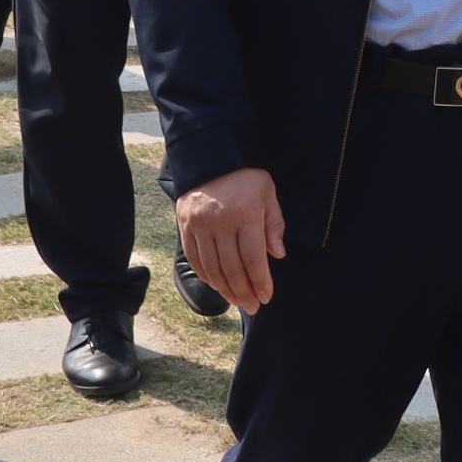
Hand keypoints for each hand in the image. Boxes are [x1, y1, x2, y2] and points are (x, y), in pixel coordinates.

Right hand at [172, 166, 285, 312]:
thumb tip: (277, 255)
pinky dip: (206, 276)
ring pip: (212, 267)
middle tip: (253, 306)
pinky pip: (194, 258)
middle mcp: (220, 222)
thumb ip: (274, 224)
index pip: (253, 258)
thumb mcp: (267, 192)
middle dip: (244, 291)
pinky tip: (217, 285)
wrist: (209, 155)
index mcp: (244, 213)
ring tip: (237, 301)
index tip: (267, 296)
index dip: (260, 281)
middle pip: (232, 267)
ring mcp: (199, 225)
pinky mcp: (184, 225)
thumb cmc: (245, 175)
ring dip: (225, 289)